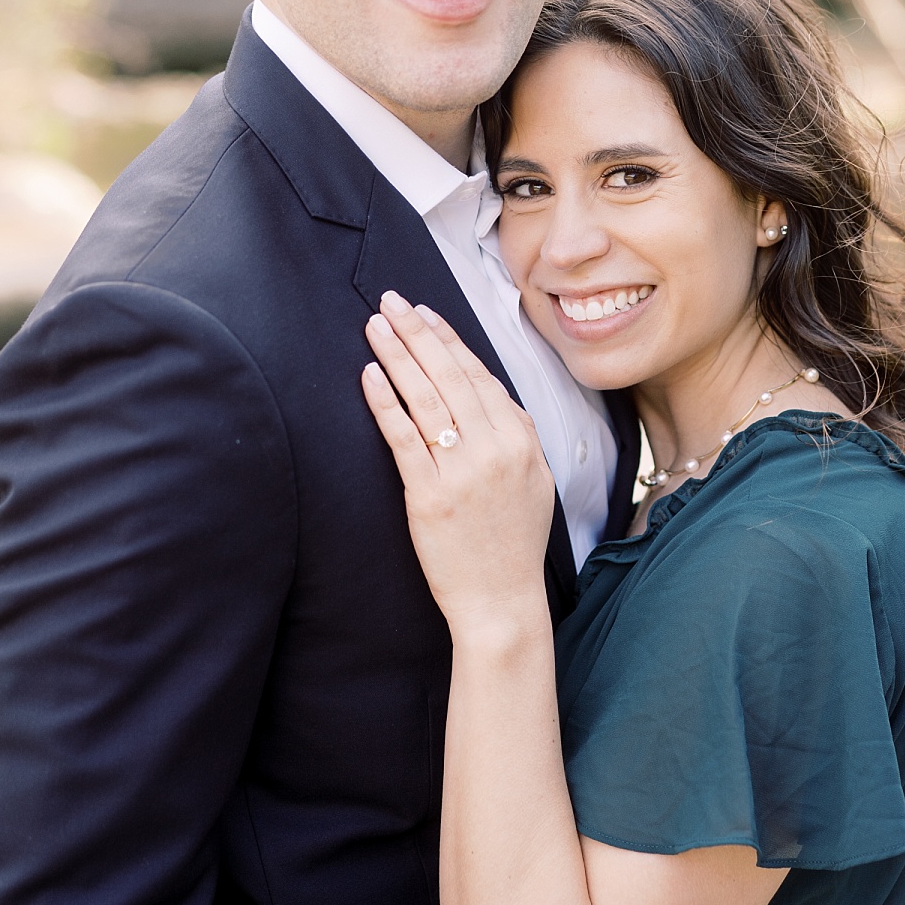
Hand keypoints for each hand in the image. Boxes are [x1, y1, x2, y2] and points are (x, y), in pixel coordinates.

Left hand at [362, 292, 556, 636]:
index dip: (447, 339)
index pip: (479, 374)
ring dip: (397, 355)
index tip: (423, 313)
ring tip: (375, 327)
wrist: (503, 602)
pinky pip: (404, 439)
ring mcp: (463, 472)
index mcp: (522, 440)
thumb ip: (514, 435)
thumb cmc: (514, 543)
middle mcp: (496, 448)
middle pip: (450, 375)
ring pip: (425, 398)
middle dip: (417, 332)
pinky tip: (370, 375)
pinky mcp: (430, 497)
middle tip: (390, 302)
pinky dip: (385, 403)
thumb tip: (486, 395)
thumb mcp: (534, 480)